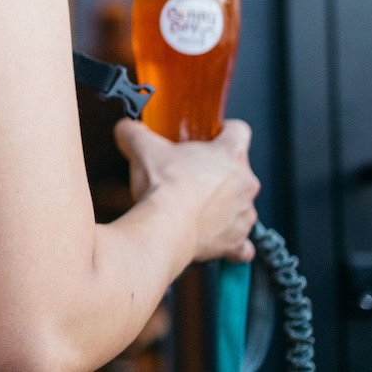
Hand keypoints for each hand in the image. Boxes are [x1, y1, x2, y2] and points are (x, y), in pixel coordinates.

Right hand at [114, 118, 260, 262]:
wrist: (166, 227)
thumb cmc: (164, 187)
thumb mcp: (142, 147)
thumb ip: (134, 132)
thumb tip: (126, 129)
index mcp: (229, 153)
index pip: (239, 130)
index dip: (224, 131)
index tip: (212, 136)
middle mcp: (244, 182)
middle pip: (239, 169)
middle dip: (217, 171)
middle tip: (190, 174)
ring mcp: (243, 213)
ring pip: (240, 204)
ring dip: (222, 204)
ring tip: (194, 206)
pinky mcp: (236, 240)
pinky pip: (242, 243)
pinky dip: (230, 240)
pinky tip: (213, 236)